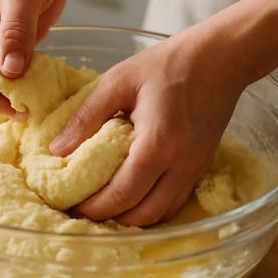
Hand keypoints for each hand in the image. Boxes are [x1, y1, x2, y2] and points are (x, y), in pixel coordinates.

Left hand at [48, 30, 248, 225]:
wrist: (221, 57)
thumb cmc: (168, 64)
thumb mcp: (119, 80)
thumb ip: (87, 116)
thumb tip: (57, 149)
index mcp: (158, 143)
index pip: (122, 193)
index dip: (94, 207)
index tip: (70, 207)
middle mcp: (180, 164)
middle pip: (142, 213)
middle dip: (110, 219)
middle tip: (82, 211)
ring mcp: (195, 168)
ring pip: (161, 214)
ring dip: (132, 218)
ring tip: (105, 209)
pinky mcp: (202, 166)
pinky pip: (176, 202)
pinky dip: (153, 208)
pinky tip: (134, 199)